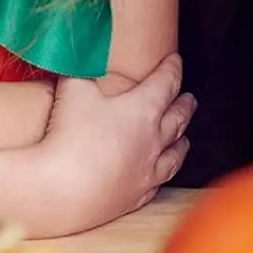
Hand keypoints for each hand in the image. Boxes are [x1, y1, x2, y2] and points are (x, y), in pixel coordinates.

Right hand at [31, 54, 194, 233]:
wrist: (62, 190)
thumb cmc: (71, 135)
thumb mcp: (73, 89)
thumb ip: (81, 69)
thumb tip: (81, 56)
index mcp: (143, 109)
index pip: (166, 82)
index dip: (172, 68)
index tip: (176, 60)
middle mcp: (153, 140)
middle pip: (178, 118)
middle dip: (185, 104)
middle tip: (189, 98)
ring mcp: (147, 171)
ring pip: (176, 154)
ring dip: (182, 141)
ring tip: (184, 138)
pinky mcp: (136, 196)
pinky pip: (159, 182)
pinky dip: (163, 172)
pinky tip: (159, 173)